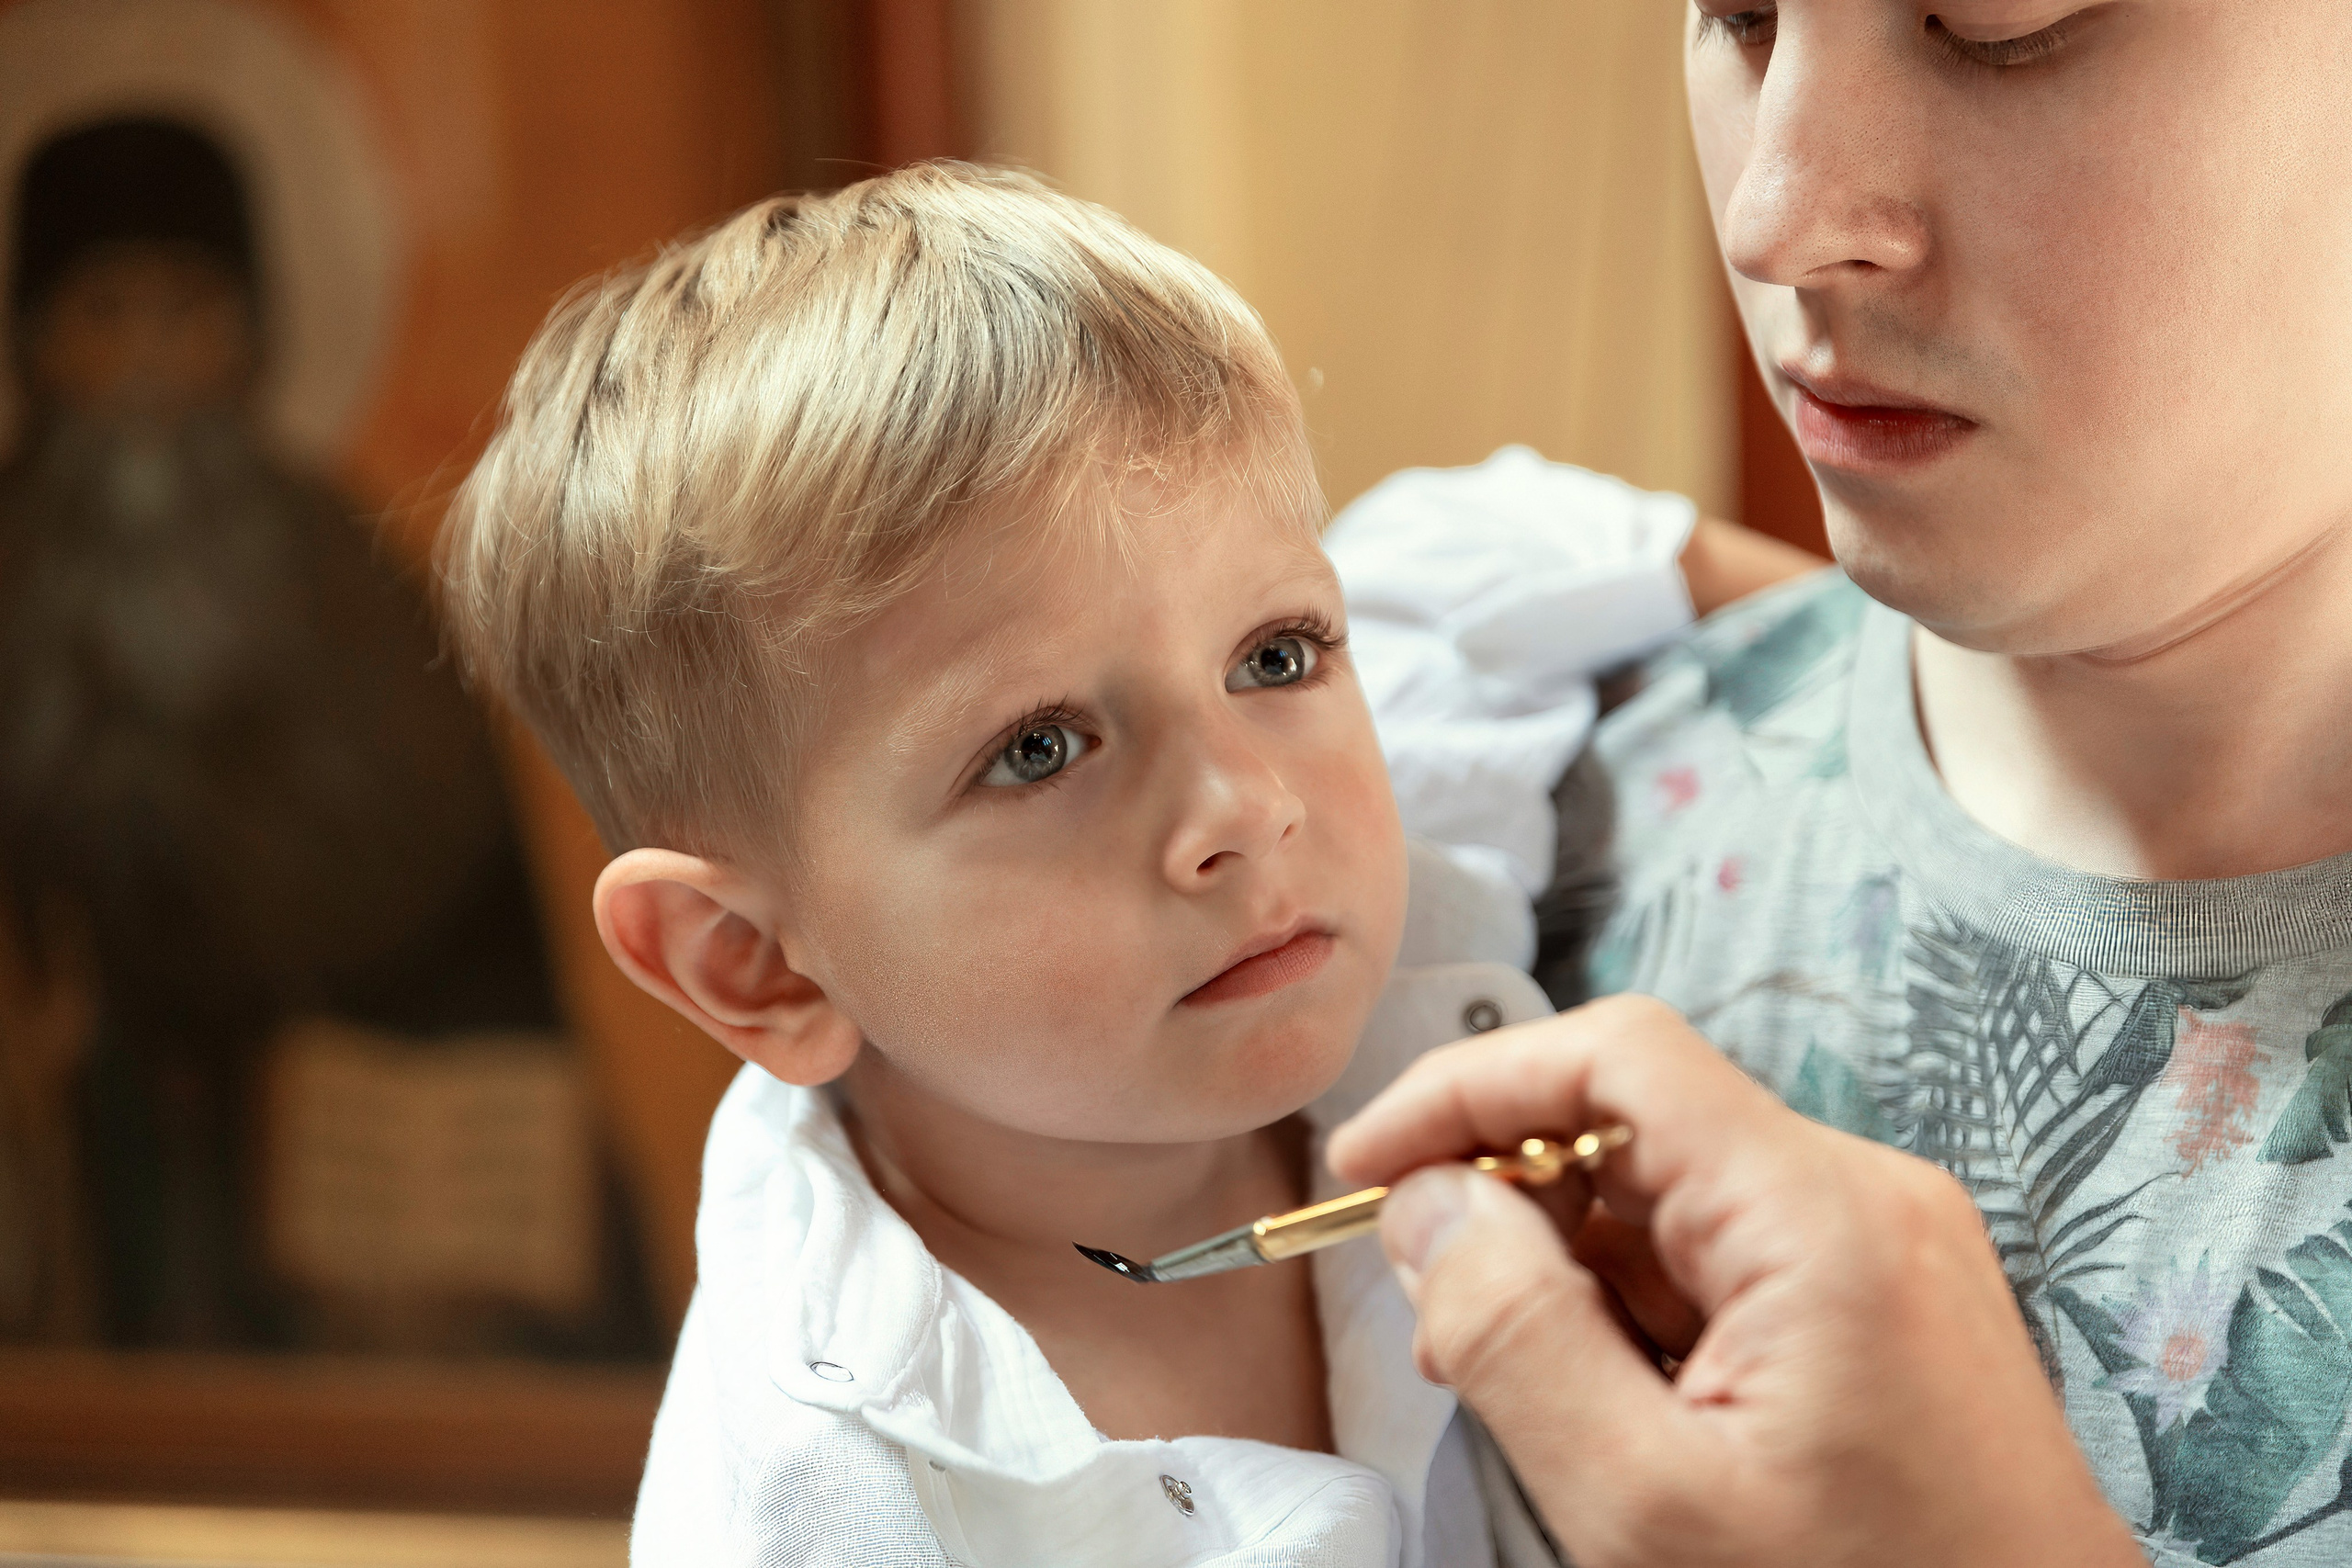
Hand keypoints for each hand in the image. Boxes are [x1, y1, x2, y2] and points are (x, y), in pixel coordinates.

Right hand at [1326, 995, 2142, 1567]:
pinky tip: (1599, 1404)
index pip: (1616, 1054)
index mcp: (1820, 1214)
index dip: (1468, 1088)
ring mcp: (1887, 1255)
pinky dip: (1637, 1312)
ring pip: (1674, 1199)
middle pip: (1639, 1122)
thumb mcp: (1646, 1502)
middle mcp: (1867, 1199)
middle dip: (1510, 1197)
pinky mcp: (1887, 1313)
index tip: (1365, 1168)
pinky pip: (1727, 1264)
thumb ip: (1515, 1335)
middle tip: (1430, 1319)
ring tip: (1506, 1387)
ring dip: (1566, 1266)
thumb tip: (1425, 1206)